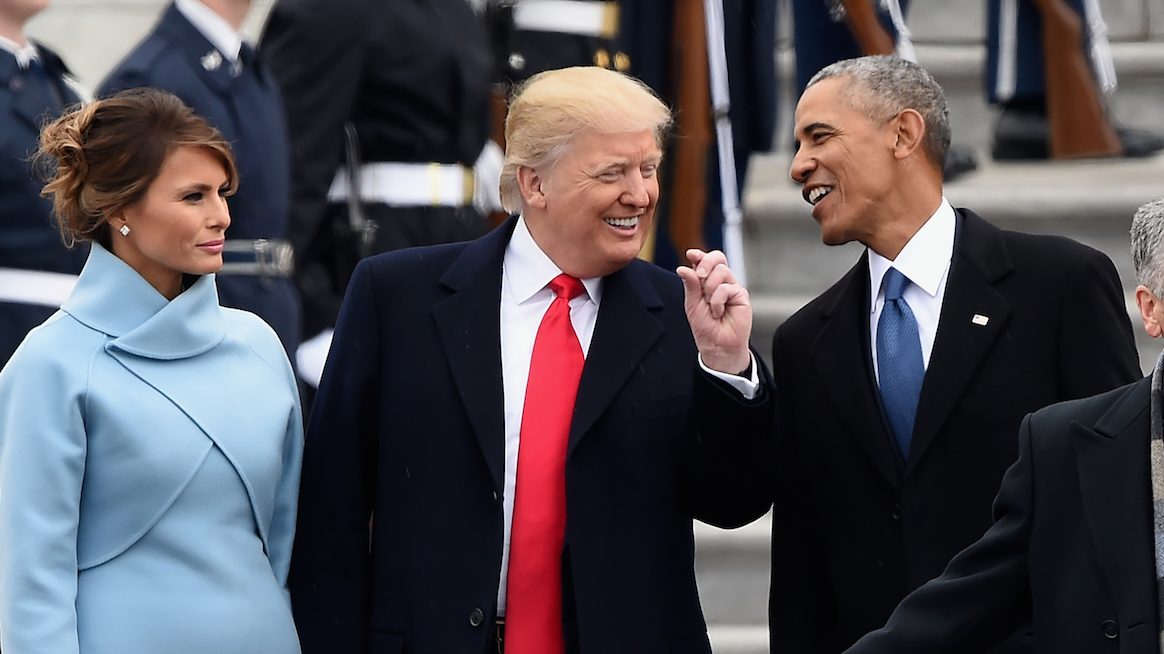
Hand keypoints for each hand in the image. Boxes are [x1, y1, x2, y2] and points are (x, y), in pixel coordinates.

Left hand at [677, 249, 751, 374]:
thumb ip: (690, 285)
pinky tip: (719, 312)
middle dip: (705, 264)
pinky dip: (717, 301)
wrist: (716, 344)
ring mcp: (732, 287)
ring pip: (721, 271)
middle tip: (699, 275)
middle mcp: (721, 281)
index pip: (705, 261)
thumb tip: (683, 267)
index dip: (699, 255)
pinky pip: (726, 288)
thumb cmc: (705, 326)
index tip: (691, 254)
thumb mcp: (692, 304)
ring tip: (710, 306)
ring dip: (710, 289)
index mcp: (707, 281)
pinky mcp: (741, 296)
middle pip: (717, 258)